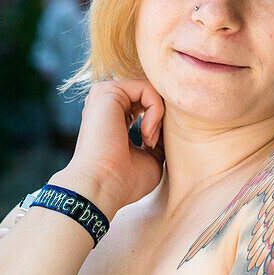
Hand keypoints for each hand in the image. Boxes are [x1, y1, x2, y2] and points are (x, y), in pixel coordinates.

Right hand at [63, 78, 165, 213]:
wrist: (103, 186)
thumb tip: (170, 122)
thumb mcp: (152, 157)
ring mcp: (104, 96)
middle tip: (153, 143)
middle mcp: (107, 105)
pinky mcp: (106, 91)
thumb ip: (159, 136)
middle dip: (161, 117)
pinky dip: (156, 110)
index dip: (160, 124)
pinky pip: (147, 88)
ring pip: (150, 90)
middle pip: (150, 95)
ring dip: (158, 115)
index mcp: (114, 119)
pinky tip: (146, 133)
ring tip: (149, 139)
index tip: (154, 147)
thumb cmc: (125, 180)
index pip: (146, 106)